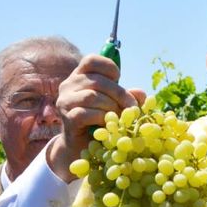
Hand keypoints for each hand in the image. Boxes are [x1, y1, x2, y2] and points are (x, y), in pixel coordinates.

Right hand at [47, 54, 145, 181]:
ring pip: (92, 96)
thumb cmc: (101, 121)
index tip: (119, 79)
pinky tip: (108, 125)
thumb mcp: (116, 104)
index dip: (109, 67)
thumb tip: (142, 94)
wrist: (82, 147)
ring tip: (120, 118)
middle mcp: (68, 85)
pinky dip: (102, 118)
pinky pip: (86, 113)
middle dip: (119, 94)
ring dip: (112, 107)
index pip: (91, 60)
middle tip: (132, 107)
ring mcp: (65, 102)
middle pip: (97, 81)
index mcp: (80, 76)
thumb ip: (128, 96)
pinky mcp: (67, 118)